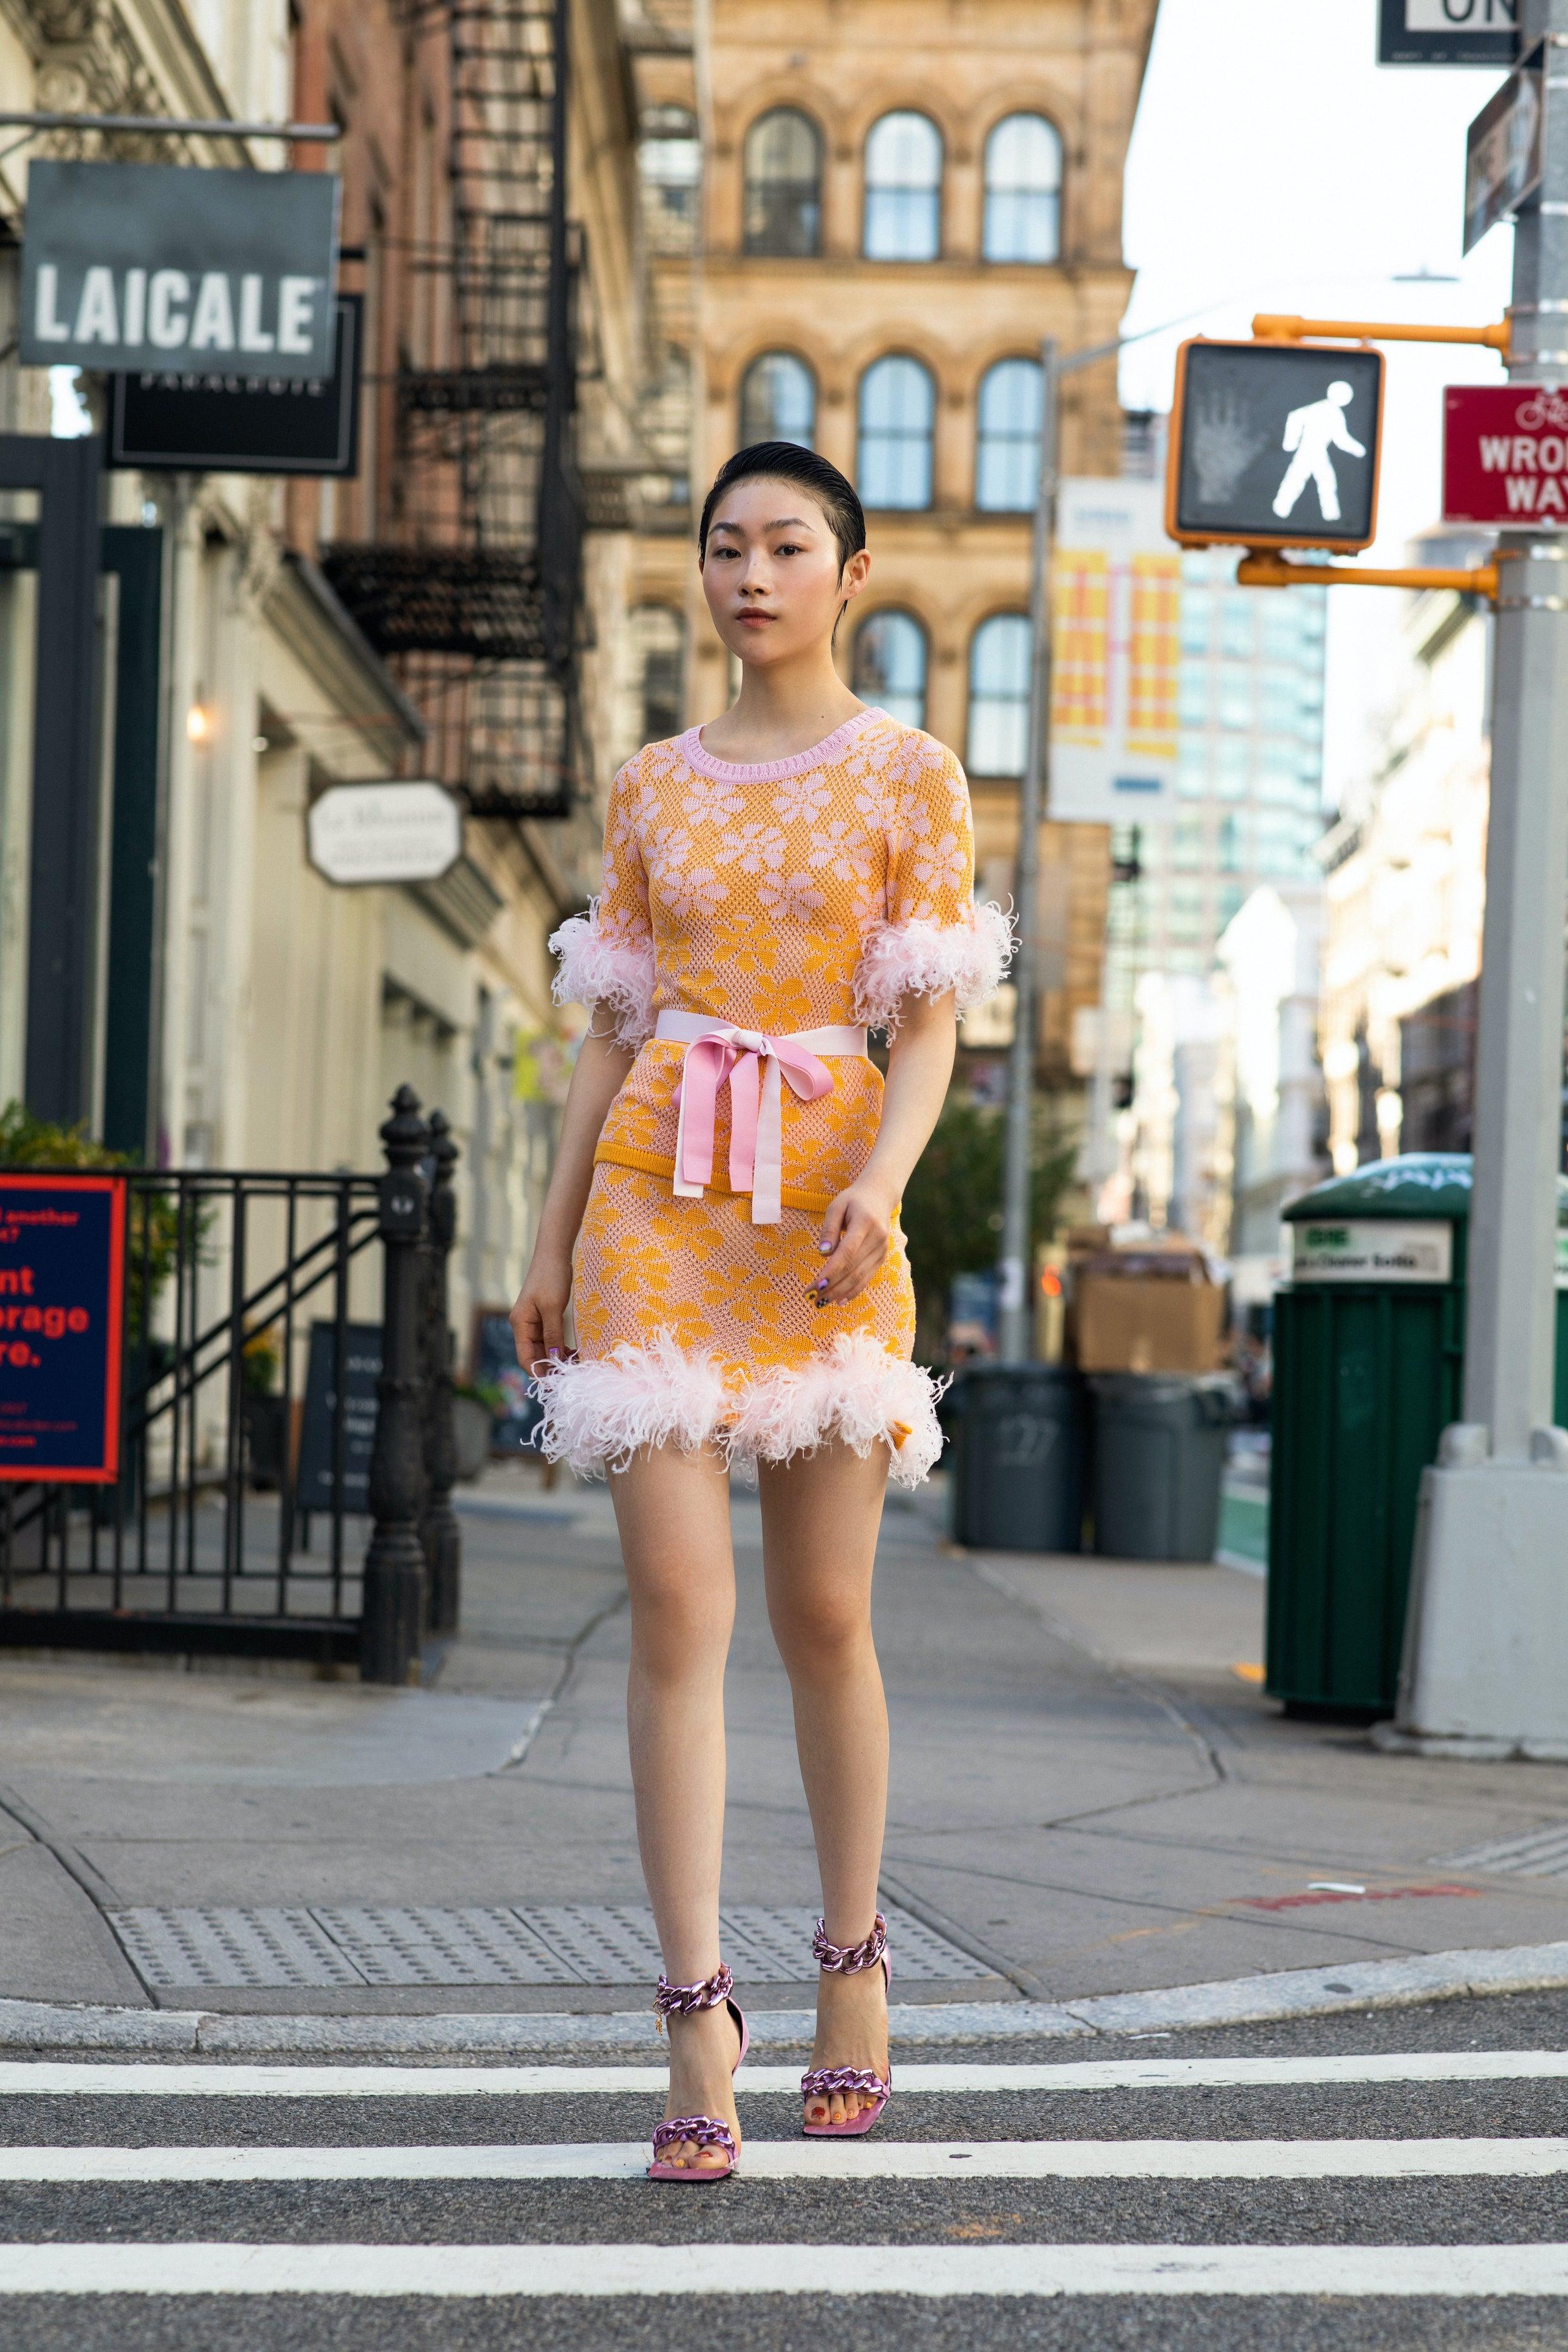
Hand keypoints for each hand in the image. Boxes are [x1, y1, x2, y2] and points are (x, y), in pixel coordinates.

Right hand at [510, 1251, 571, 1371]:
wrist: (554, 1254)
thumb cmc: (551, 1277)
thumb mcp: (553, 1307)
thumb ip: (553, 1333)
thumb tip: (554, 1358)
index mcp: (520, 1324)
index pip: (525, 1357)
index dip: (538, 1372)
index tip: (556, 1384)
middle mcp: (524, 1325)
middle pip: (535, 1355)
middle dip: (550, 1367)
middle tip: (571, 1377)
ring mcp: (534, 1322)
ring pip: (544, 1348)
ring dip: (557, 1358)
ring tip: (576, 1366)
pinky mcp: (545, 1317)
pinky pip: (551, 1338)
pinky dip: (561, 1347)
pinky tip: (574, 1352)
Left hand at [809, 1178, 895, 1308]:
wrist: (879, 1196)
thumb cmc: (853, 1201)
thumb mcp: (836, 1206)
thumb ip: (828, 1228)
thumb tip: (823, 1254)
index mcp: (865, 1223)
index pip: (847, 1253)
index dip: (831, 1271)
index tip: (815, 1285)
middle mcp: (877, 1239)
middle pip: (852, 1269)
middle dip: (831, 1286)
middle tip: (811, 1297)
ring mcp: (882, 1250)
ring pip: (860, 1277)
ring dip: (840, 1293)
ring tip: (821, 1302)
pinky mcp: (882, 1257)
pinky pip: (867, 1278)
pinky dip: (853, 1291)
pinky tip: (839, 1300)